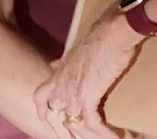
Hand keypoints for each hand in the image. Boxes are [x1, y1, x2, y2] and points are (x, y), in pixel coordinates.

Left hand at [33, 4, 143, 138]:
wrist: (115, 30)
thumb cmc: (104, 29)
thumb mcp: (79, 44)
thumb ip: (67, 58)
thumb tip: (57, 63)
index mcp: (61, 71)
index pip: (41, 96)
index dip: (43, 110)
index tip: (48, 118)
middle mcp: (63, 83)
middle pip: (53, 112)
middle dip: (63, 125)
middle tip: (78, 132)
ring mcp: (74, 92)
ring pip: (72, 122)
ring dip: (86, 133)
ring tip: (102, 136)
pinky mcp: (89, 97)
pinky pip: (91, 123)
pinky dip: (102, 132)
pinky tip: (114, 136)